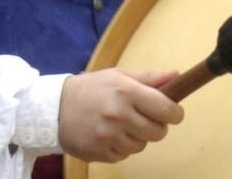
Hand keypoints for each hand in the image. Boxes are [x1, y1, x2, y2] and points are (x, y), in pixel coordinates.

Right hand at [58, 68, 183, 162]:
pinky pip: (124, 155)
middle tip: (143, 117)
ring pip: (142, 146)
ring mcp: (109, 136)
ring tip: (121, 124)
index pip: (166, 110)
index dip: (175, 113)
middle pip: (158, 132)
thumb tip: (177, 77)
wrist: (54, 108)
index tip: (173, 112)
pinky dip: (121, 147)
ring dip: (137, 137)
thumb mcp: (118, 76)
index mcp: (126, 91)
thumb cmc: (91, 88)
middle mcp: (119, 114)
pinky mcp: (100, 153)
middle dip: (156, 125)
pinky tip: (109, 134)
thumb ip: (149, 78)